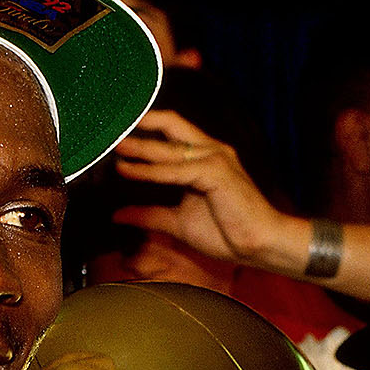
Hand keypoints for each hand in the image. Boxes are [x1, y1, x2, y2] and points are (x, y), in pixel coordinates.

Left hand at [111, 110, 286, 265]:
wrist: (260, 246)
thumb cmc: (227, 233)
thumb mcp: (178, 222)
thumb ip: (150, 214)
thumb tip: (119, 215)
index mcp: (205, 155)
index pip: (171, 128)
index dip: (145, 124)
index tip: (118, 128)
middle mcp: (210, 149)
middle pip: (170, 124)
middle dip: (138, 125)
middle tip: (109, 128)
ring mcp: (215, 158)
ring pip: (168, 149)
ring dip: (138, 147)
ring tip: (113, 148)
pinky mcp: (215, 173)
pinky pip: (174, 172)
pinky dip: (149, 172)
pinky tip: (127, 171)